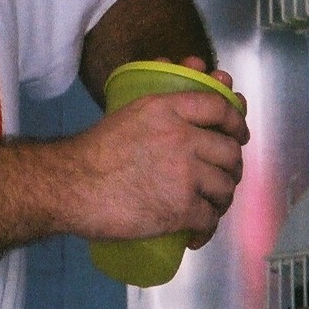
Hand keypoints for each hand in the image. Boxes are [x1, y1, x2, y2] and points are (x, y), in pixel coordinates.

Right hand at [70, 81, 248, 249]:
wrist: (70, 185)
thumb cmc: (93, 150)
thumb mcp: (128, 113)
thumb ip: (160, 104)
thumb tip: (190, 74)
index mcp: (167, 109)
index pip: (220, 107)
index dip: (236, 122)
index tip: (238, 135)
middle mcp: (181, 138)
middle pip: (230, 152)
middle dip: (232, 167)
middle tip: (223, 178)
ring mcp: (184, 175)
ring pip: (225, 188)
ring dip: (222, 200)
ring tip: (210, 207)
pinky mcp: (180, 209)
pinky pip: (209, 219)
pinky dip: (205, 230)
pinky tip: (195, 234)